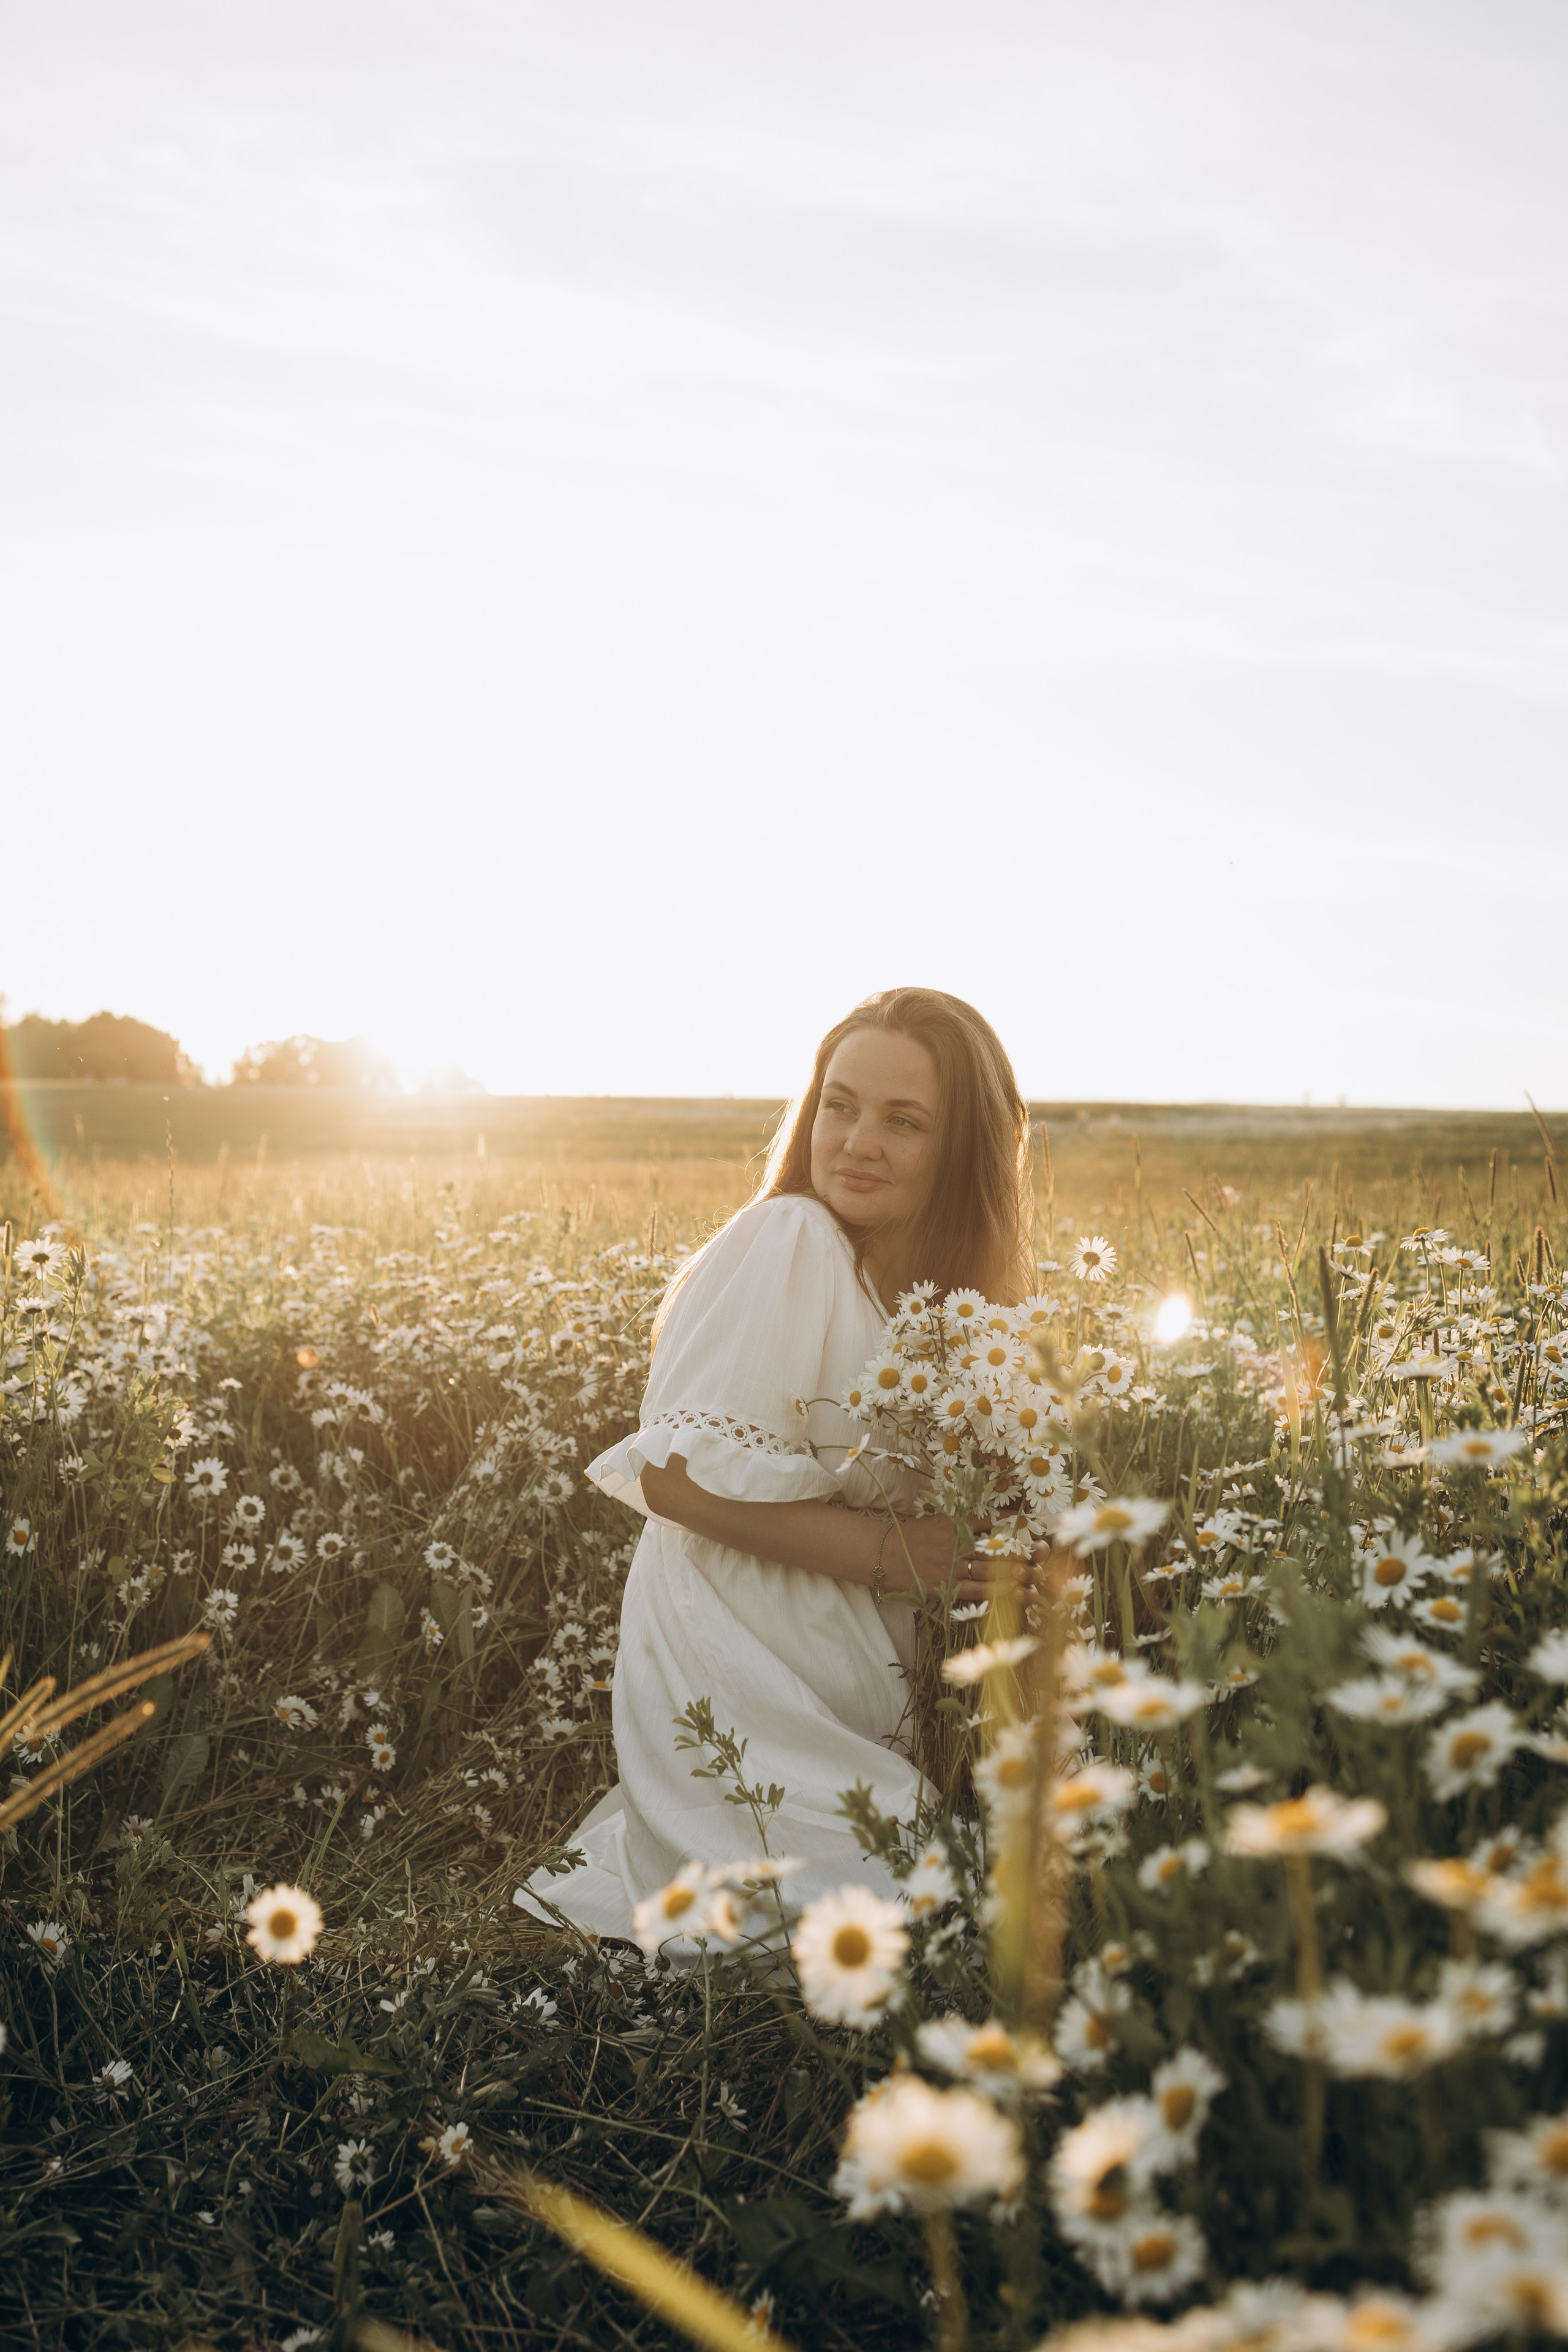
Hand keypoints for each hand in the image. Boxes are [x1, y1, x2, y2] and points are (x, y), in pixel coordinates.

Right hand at [878, 1515, 1043, 1605]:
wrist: (883, 1555)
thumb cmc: (912, 1537)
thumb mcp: (938, 1521)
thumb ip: (963, 1522)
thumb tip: (992, 1521)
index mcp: (954, 1523)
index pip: (990, 1521)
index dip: (1015, 1523)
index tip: (1035, 1524)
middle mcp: (955, 1543)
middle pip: (995, 1547)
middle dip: (1020, 1550)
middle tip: (1042, 1553)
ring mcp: (951, 1566)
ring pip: (989, 1570)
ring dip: (1013, 1573)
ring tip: (1033, 1574)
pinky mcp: (945, 1586)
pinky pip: (976, 1589)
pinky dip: (996, 1590)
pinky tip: (1012, 1591)